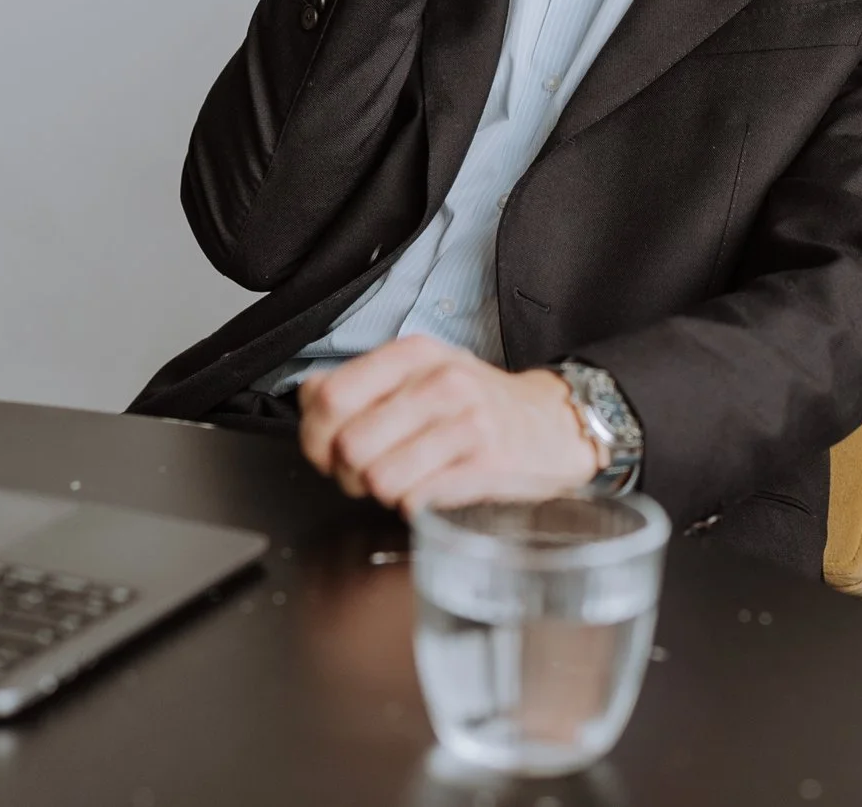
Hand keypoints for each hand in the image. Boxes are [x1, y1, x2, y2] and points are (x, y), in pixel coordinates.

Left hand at [297, 335, 602, 512]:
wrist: (553, 424)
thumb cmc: (475, 404)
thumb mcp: (420, 374)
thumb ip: (361, 384)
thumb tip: (308, 402)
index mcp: (413, 355)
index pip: (329, 396)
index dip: (314, 436)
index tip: (326, 450)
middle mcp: (439, 382)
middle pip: (349, 445)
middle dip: (347, 473)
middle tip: (365, 474)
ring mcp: (466, 423)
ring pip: (380, 479)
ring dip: (382, 493)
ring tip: (402, 482)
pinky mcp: (486, 465)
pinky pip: (417, 501)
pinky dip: (414, 506)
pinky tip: (430, 490)